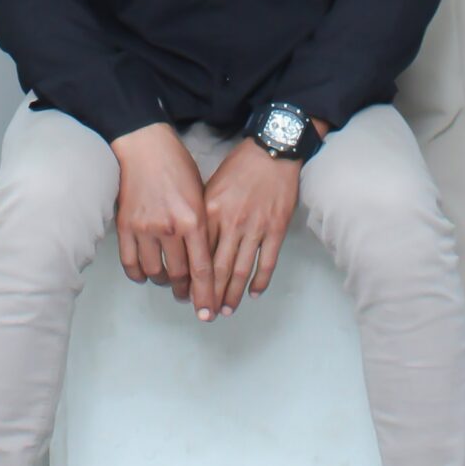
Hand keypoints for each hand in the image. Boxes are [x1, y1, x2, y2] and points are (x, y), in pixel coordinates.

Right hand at [111, 123, 217, 319]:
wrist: (145, 145)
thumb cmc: (177, 165)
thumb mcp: (202, 193)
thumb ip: (203, 226)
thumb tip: (205, 257)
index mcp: (193, 219)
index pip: (202, 268)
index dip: (206, 295)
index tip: (207, 312)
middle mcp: (170, 227)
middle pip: (179, 275)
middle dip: (185, 291)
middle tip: (188, 296)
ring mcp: (145, 228)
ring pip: (155, 272)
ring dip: (163, 282)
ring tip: (169, 281)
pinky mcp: (125, 226)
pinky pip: (131, 263)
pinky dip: (139, 274)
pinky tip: (146, 274)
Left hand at [202, 138, 301, 312]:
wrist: (273, 150)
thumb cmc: (240, 166)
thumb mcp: (212, 185)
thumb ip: (203, 214)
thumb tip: (193, 243)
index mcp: (211, 211)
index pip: (199, 254)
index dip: (193, 279)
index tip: (189, 297)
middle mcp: (231, 222)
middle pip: (219, 268)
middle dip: (210, 296)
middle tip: (205, 315)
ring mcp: (255, 227)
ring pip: (242, 270)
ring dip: (233, 294)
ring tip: (226, 310)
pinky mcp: (276, 229)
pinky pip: (267, 262)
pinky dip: (260, 281)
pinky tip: (253, 294)